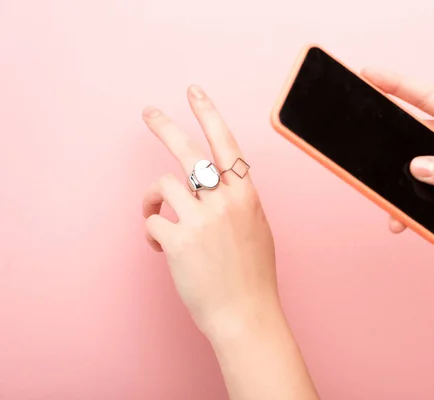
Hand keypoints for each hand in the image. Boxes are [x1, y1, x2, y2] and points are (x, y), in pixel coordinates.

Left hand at [142, 85, 278, 336]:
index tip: (193, 91)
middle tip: (149, 112)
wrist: (246, 314)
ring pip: (163, 185)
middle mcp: (224, 201)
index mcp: (246, 195)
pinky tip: (158, 246)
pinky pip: (151, 220)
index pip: (226, 143)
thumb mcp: (257, 228)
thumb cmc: (253, 275)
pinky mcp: (178, 241)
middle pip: (188, 151)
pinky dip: (150, 231)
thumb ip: (239, 203)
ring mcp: (201, 220)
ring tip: (156, 215)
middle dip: (165, 126)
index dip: (208, 113)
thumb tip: (217, 188)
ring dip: (153, 198)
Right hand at [361, 68, 433, 253]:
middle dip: (388, 150)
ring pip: (409, 175)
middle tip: (364, 159)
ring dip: (401, 197)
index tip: (369, 75)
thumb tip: (416, 168)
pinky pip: (420, 202)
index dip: (397, 85)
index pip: (428, 99)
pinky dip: (422, 219)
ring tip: (398, 218)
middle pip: (409, 138)